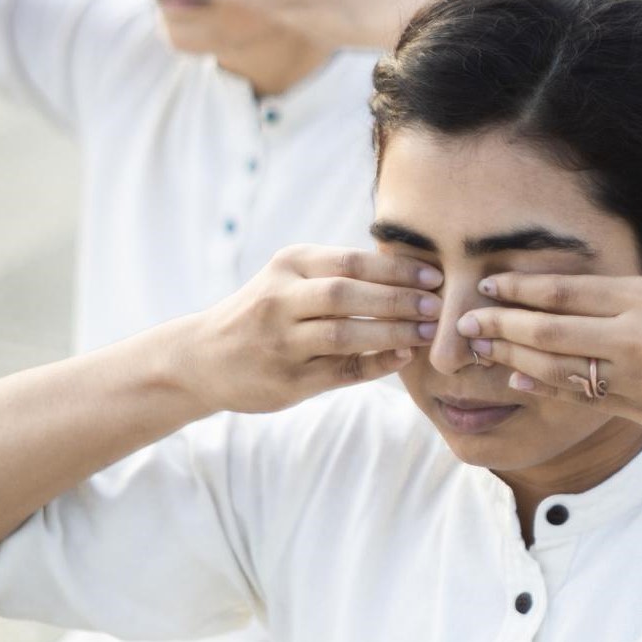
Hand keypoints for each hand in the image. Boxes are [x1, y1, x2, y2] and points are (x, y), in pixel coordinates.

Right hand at [179, 246, 441, 414]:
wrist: (202, 357)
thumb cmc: (264, 312)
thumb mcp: (289, 278)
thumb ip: (338, 274)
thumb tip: (411, 274)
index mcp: (288, 266)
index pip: (351, 261)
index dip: (397, 269)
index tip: (435, 276)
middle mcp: (280, 300)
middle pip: (348, 295)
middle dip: (400, 300)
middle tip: (438, 306)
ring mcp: (281, 341)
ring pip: (344, 334)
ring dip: (393, 333)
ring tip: (428, 333)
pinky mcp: (287, 379)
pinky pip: (341, 371)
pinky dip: (375, 364)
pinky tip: (401, 359)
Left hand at [457, 274, 641, 454]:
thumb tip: (600, 304)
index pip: (569, 287)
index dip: (520, 287)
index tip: (487, 285)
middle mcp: (638, 330)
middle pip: (549, 323)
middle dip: (500, 322)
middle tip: (462, 322)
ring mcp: (638, 372)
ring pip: (556, 363)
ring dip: (512, 357)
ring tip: (480, 351)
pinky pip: (579, 396)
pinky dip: (543, 386)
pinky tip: (517, 380)